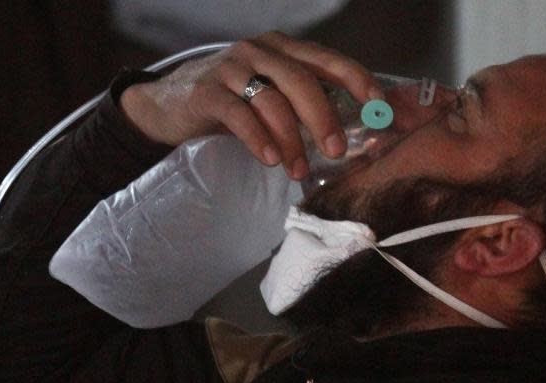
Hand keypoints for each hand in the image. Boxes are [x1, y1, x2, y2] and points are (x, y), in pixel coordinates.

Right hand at [120, 31, 381, 179]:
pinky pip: (239, 114)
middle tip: (338, 150)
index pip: (327, 59)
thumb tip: (349, 136)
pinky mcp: (207, 91)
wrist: (167, 105)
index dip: (357, 80)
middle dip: (324, 117)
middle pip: (301, 80)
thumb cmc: (229, 104)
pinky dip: (258, 139)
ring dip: (291, 140)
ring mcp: (231, 67)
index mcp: (282, 49)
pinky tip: (270, 160)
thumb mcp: (269, 96)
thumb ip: (302, 106)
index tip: (379, 107)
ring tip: (298, 170)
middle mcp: (259, 51)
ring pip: (272, 100)